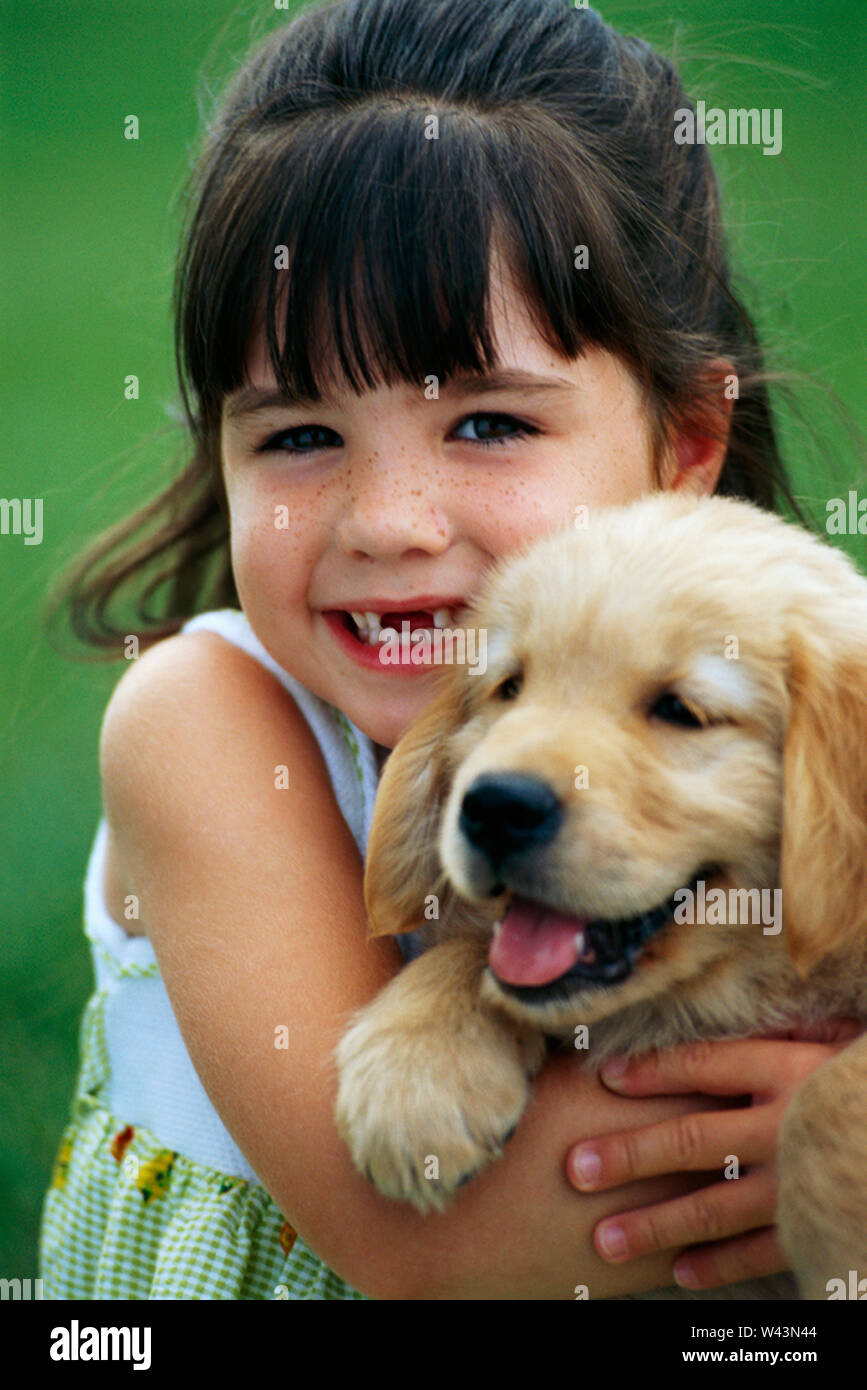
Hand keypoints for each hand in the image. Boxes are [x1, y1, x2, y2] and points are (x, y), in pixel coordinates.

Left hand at [564, 1019, 864, 1290]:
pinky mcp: (816, 1225)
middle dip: (629, 1155)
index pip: (704, 1064)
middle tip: (576, 1169)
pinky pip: (760, 1251)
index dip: (652, 1070)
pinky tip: (681, 1274)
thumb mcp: (841, 1042)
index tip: (604, 1078)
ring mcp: (800, 1182)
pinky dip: (719, 1265)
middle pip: (691, 1139)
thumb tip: (746, 1014)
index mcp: (791, 1069)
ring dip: (655, 1224)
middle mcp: (786, 1125)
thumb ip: (792, 1033)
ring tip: (606, 1239)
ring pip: (714, 1206)